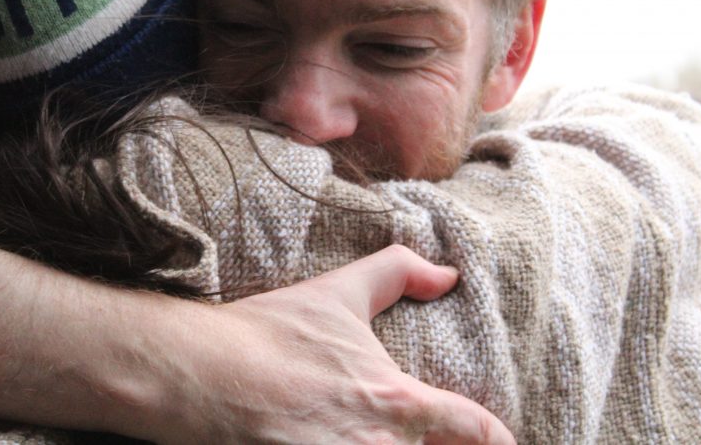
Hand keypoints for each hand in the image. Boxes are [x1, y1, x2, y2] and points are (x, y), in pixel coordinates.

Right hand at [150, 244, 514, 443]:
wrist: (200, 374)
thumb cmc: (271, 333)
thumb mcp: (339, 291)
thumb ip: (399, 273)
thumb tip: (448, 273)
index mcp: (397, 402)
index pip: (475, 431)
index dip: (495, 439)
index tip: (501, 441)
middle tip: (426, 437)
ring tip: (376, 439)